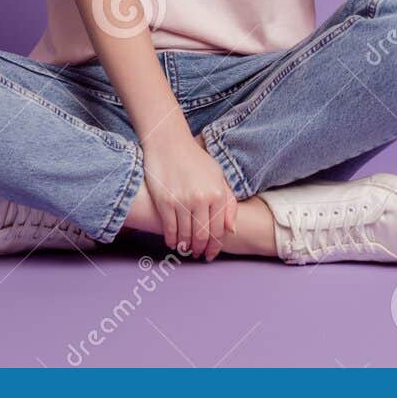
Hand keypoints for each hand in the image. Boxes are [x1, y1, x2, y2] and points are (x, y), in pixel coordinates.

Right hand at [142, 131, 237, 260]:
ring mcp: (182, 201)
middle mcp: (202, 199)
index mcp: (218, 193)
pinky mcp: (164, 202)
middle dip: (200, 249)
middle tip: (198, 254)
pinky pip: (169, 229)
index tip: (210, 254)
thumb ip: (228, 203)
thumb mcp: (218, 176)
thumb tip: (231, 230)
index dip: (215, 246)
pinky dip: (171, 240)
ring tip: (185, 249)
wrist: (169, 143)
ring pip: (185, 235)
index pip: (219, 230)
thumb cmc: (195, 160)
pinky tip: (172, 242)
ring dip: (185, 246)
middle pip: (202, 236)